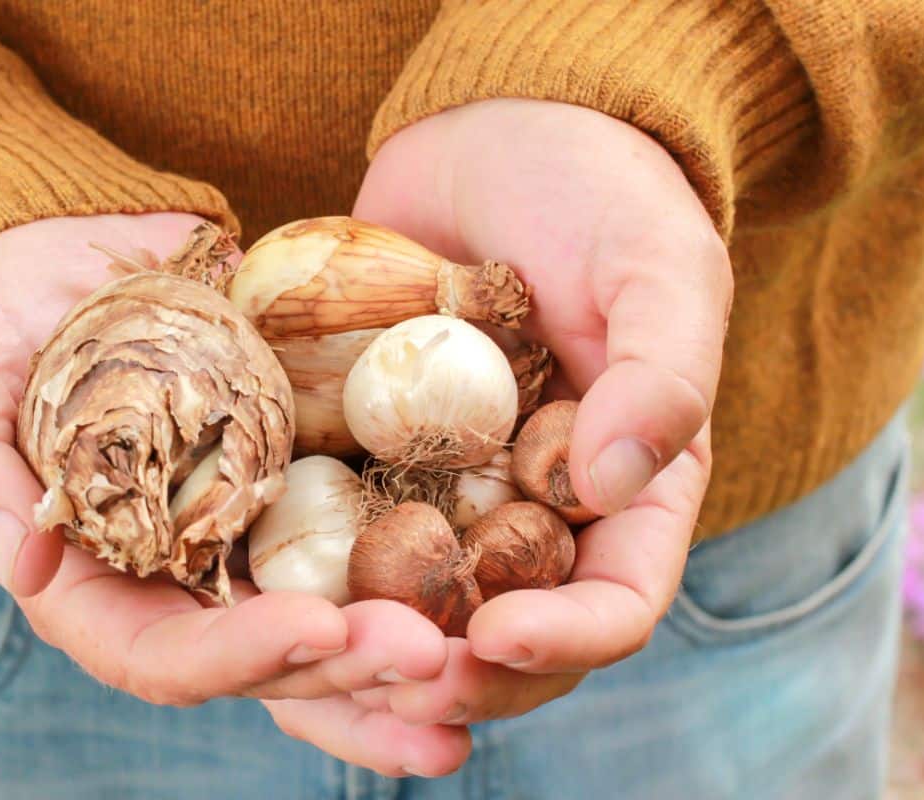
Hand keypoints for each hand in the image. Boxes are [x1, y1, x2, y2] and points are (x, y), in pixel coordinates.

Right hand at [0, 213, 452, 744]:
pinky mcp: (297, 483)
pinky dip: (416, 571)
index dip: (234, 658)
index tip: (314, 629)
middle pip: (264, 661)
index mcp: (95, 583)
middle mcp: (179, 580)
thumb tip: (26, 563)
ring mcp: (244, 536)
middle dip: (344, 670)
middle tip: (430, 660)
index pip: (158, 655)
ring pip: (326, 625)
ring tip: (474, 666)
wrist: (60, 250)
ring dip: (395, 657)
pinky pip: (361, 540)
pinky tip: (484, 596)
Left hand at [335, 99, 729, 726]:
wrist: (498, 137)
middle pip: (510, 634)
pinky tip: (262, 595)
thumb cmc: (599, 195)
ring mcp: (454, 489)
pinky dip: (312, 575)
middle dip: (458, 672)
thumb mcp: (655, 267)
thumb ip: (661, 372)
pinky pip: (344, 534)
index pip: (615, 601)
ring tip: (320, 659)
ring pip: (419, 607)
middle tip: (393, 680)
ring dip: (375, 649)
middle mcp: (539, 511)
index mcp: (630, 491)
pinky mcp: (375, 457)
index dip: (564, 638)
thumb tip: (616, 480)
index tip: (496, 635)